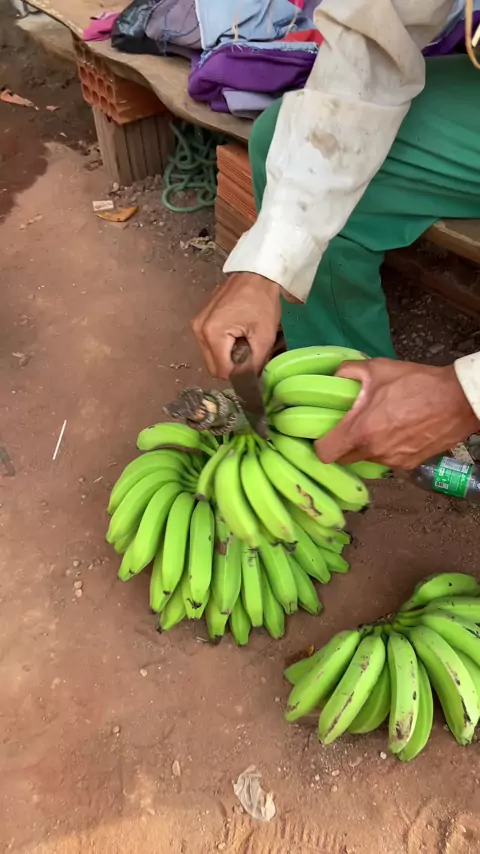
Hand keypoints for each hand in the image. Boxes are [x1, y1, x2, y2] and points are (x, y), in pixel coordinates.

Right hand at [191, 272, 281, 378]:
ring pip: (211, 357)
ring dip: (227, 356)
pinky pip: (209, 345)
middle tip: (250, 352)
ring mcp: (196, 324)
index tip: (253, 365)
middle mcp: (198, 330)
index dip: (239, 374)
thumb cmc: (262, 301)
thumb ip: (255, 364)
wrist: (256, 273)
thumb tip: (249, 383)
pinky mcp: (199, 320)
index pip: (222, 371)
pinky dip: (222, 346)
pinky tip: (236, 334)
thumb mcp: (264, 336)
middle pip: (213, 366)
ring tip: (244, 341)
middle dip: (232, 366)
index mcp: (212, 334)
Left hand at [315, 358, 479, 469]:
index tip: (323, 433)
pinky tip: (396, 430)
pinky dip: (386, 449)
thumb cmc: (417, 383)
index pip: (325, 454)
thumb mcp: (377, 369)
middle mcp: (375, 452)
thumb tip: (332, 377)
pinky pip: (387, 460)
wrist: (457, 400)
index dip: (320, 444)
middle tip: (349, 426)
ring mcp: (393, 461)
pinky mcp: (409, 464)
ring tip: (379, 424)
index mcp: (362, 431)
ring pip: (367, 459)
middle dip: (342, 444)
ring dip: (366, 445)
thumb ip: (348, 372)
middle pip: (344, 458)